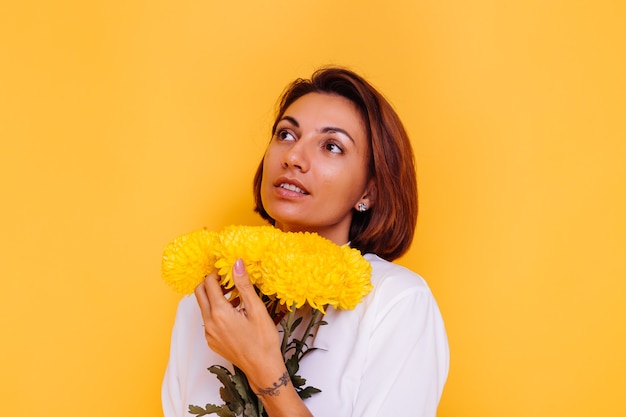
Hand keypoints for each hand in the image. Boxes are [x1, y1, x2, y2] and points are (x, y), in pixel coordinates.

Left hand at [194, 259, 285, 388]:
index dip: (217, 273)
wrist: (263, 368)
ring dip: (214, 297)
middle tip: (227, 281)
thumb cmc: (263, 339)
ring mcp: (209, 334)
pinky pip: (208, 320)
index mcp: (220, 313)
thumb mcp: (256, 309)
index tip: (228, 271)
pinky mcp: (211, 341)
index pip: (208, 283)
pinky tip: (235, 314)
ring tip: (235, 297)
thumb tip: (236, 263)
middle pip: (199, 293)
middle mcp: (209, 323)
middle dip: (210, 283)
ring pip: (204, 307)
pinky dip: (216, 312)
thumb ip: (243, 284)